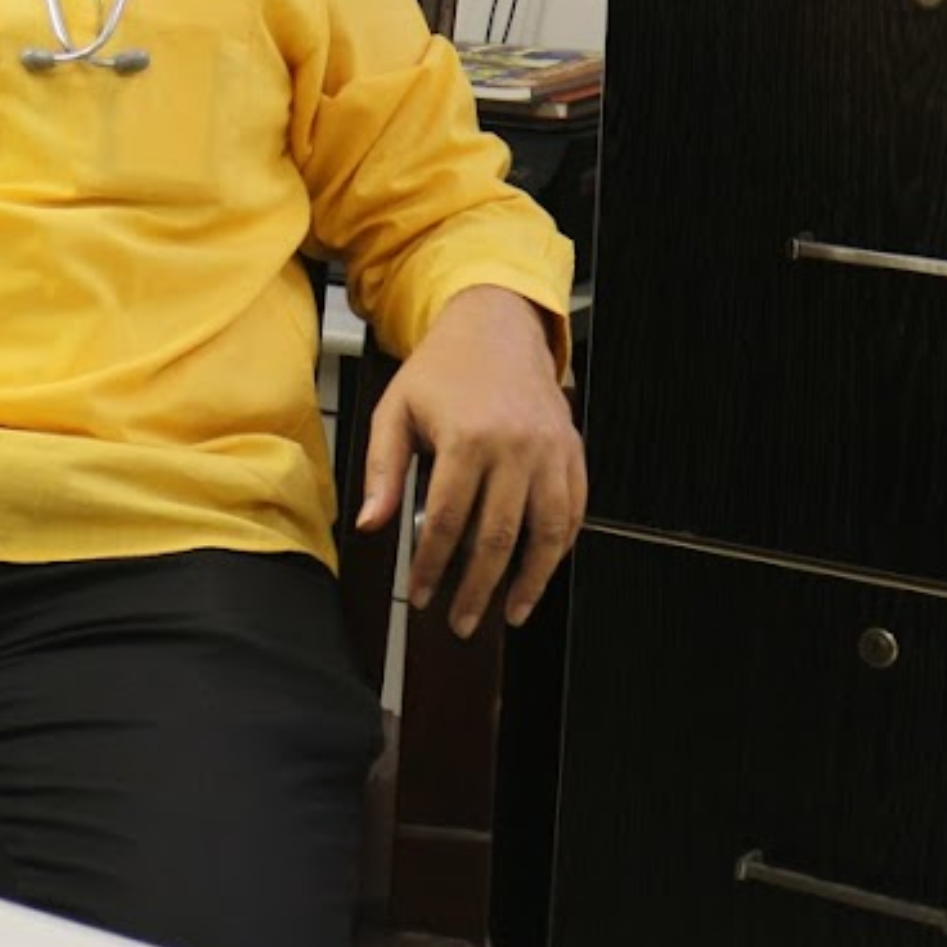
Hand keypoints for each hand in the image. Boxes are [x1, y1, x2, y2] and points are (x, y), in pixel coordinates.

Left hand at [353, 285, 585, 638]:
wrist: (496, 325)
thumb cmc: (442, 369)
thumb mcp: (395, 410)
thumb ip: (382, 470)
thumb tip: (371, 526)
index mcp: (467, 438)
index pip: (448, 521)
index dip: (432, 566)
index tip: (420, 595)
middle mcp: (516, 448)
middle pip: (498, 537)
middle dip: (478, 588)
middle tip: (461, 622)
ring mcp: (551, 451)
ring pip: (547, 532)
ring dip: (530, 581)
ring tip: (510, 613)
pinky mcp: (572, 451)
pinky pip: (575, 510)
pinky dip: (561, 547)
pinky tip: (543, 571)